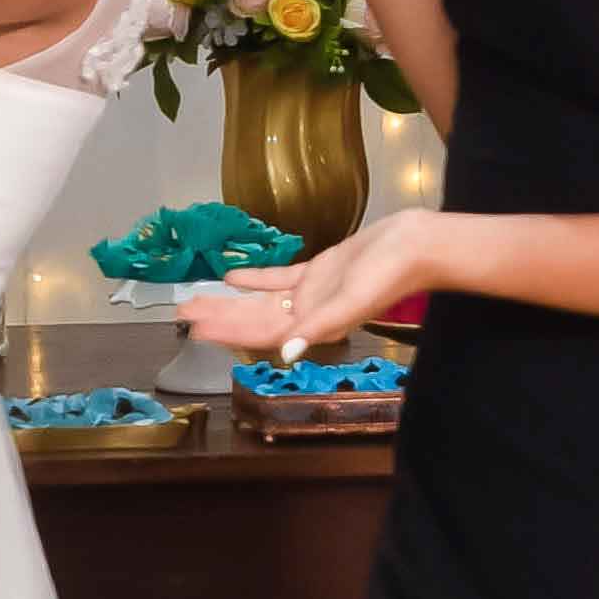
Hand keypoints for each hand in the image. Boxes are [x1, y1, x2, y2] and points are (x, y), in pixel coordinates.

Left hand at [172, 210, 436, 356]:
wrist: (415, 246)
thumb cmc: (389, 275)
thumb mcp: (351, 302)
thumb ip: (318, 328)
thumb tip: (287, 353)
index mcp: (313, 327)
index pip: (260, 334)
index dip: (228, 332)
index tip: (197, 331)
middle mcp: (307, 316)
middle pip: (253, 320)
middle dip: (219, 318)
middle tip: (182, 314)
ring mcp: (311, 294)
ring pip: (261, 302)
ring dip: (230, 302)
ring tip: (199, 300)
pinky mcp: (319, 272)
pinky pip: (280, 279)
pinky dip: (256, 279)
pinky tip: (232, 277)